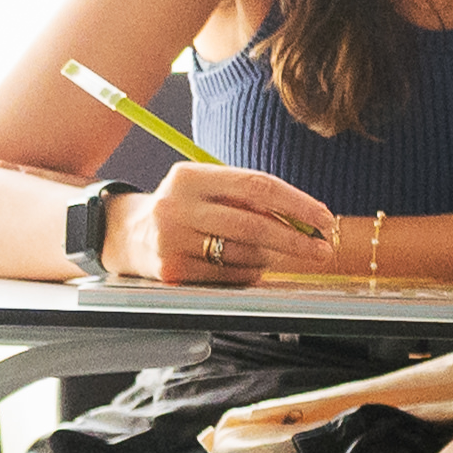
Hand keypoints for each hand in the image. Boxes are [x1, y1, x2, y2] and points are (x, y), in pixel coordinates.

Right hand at [116, 161, 338, 284]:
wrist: (127, 235)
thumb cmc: (186, 210)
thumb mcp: (208, 190)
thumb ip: (250, 198)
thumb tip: (307, 218)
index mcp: (190, 176)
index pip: (257, 186)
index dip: (298, 204)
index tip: (325, 219)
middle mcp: (176, 206)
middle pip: (254, 225)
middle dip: (296, 240)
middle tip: (323, 249)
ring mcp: (171, 240)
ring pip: (244, 253)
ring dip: (270, 257)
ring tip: (272, 254)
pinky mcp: (171, 270)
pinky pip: (229, 275)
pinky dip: (249, 272)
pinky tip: (247, 266)